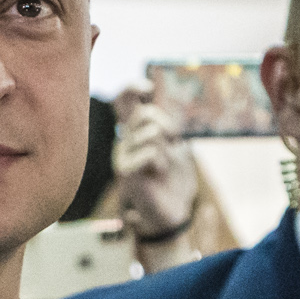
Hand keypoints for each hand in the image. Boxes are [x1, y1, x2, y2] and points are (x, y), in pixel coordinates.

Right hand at [101, 80, 199, 241]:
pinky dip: (161, 162)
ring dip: (166, 149)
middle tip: (173, 143)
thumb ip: (168, 125)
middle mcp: (125, 139)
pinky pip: (149, 151)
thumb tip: (162, 102)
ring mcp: (123, 154)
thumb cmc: (175, 179)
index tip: (149, 87)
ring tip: (163, 166)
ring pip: (151, 132)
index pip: (124, 100)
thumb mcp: (177, 146)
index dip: (133, 87)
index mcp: (136, 130)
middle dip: (167, 125)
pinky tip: (157, 174)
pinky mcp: (125, 170)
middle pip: (144, 113)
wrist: (173, 211)